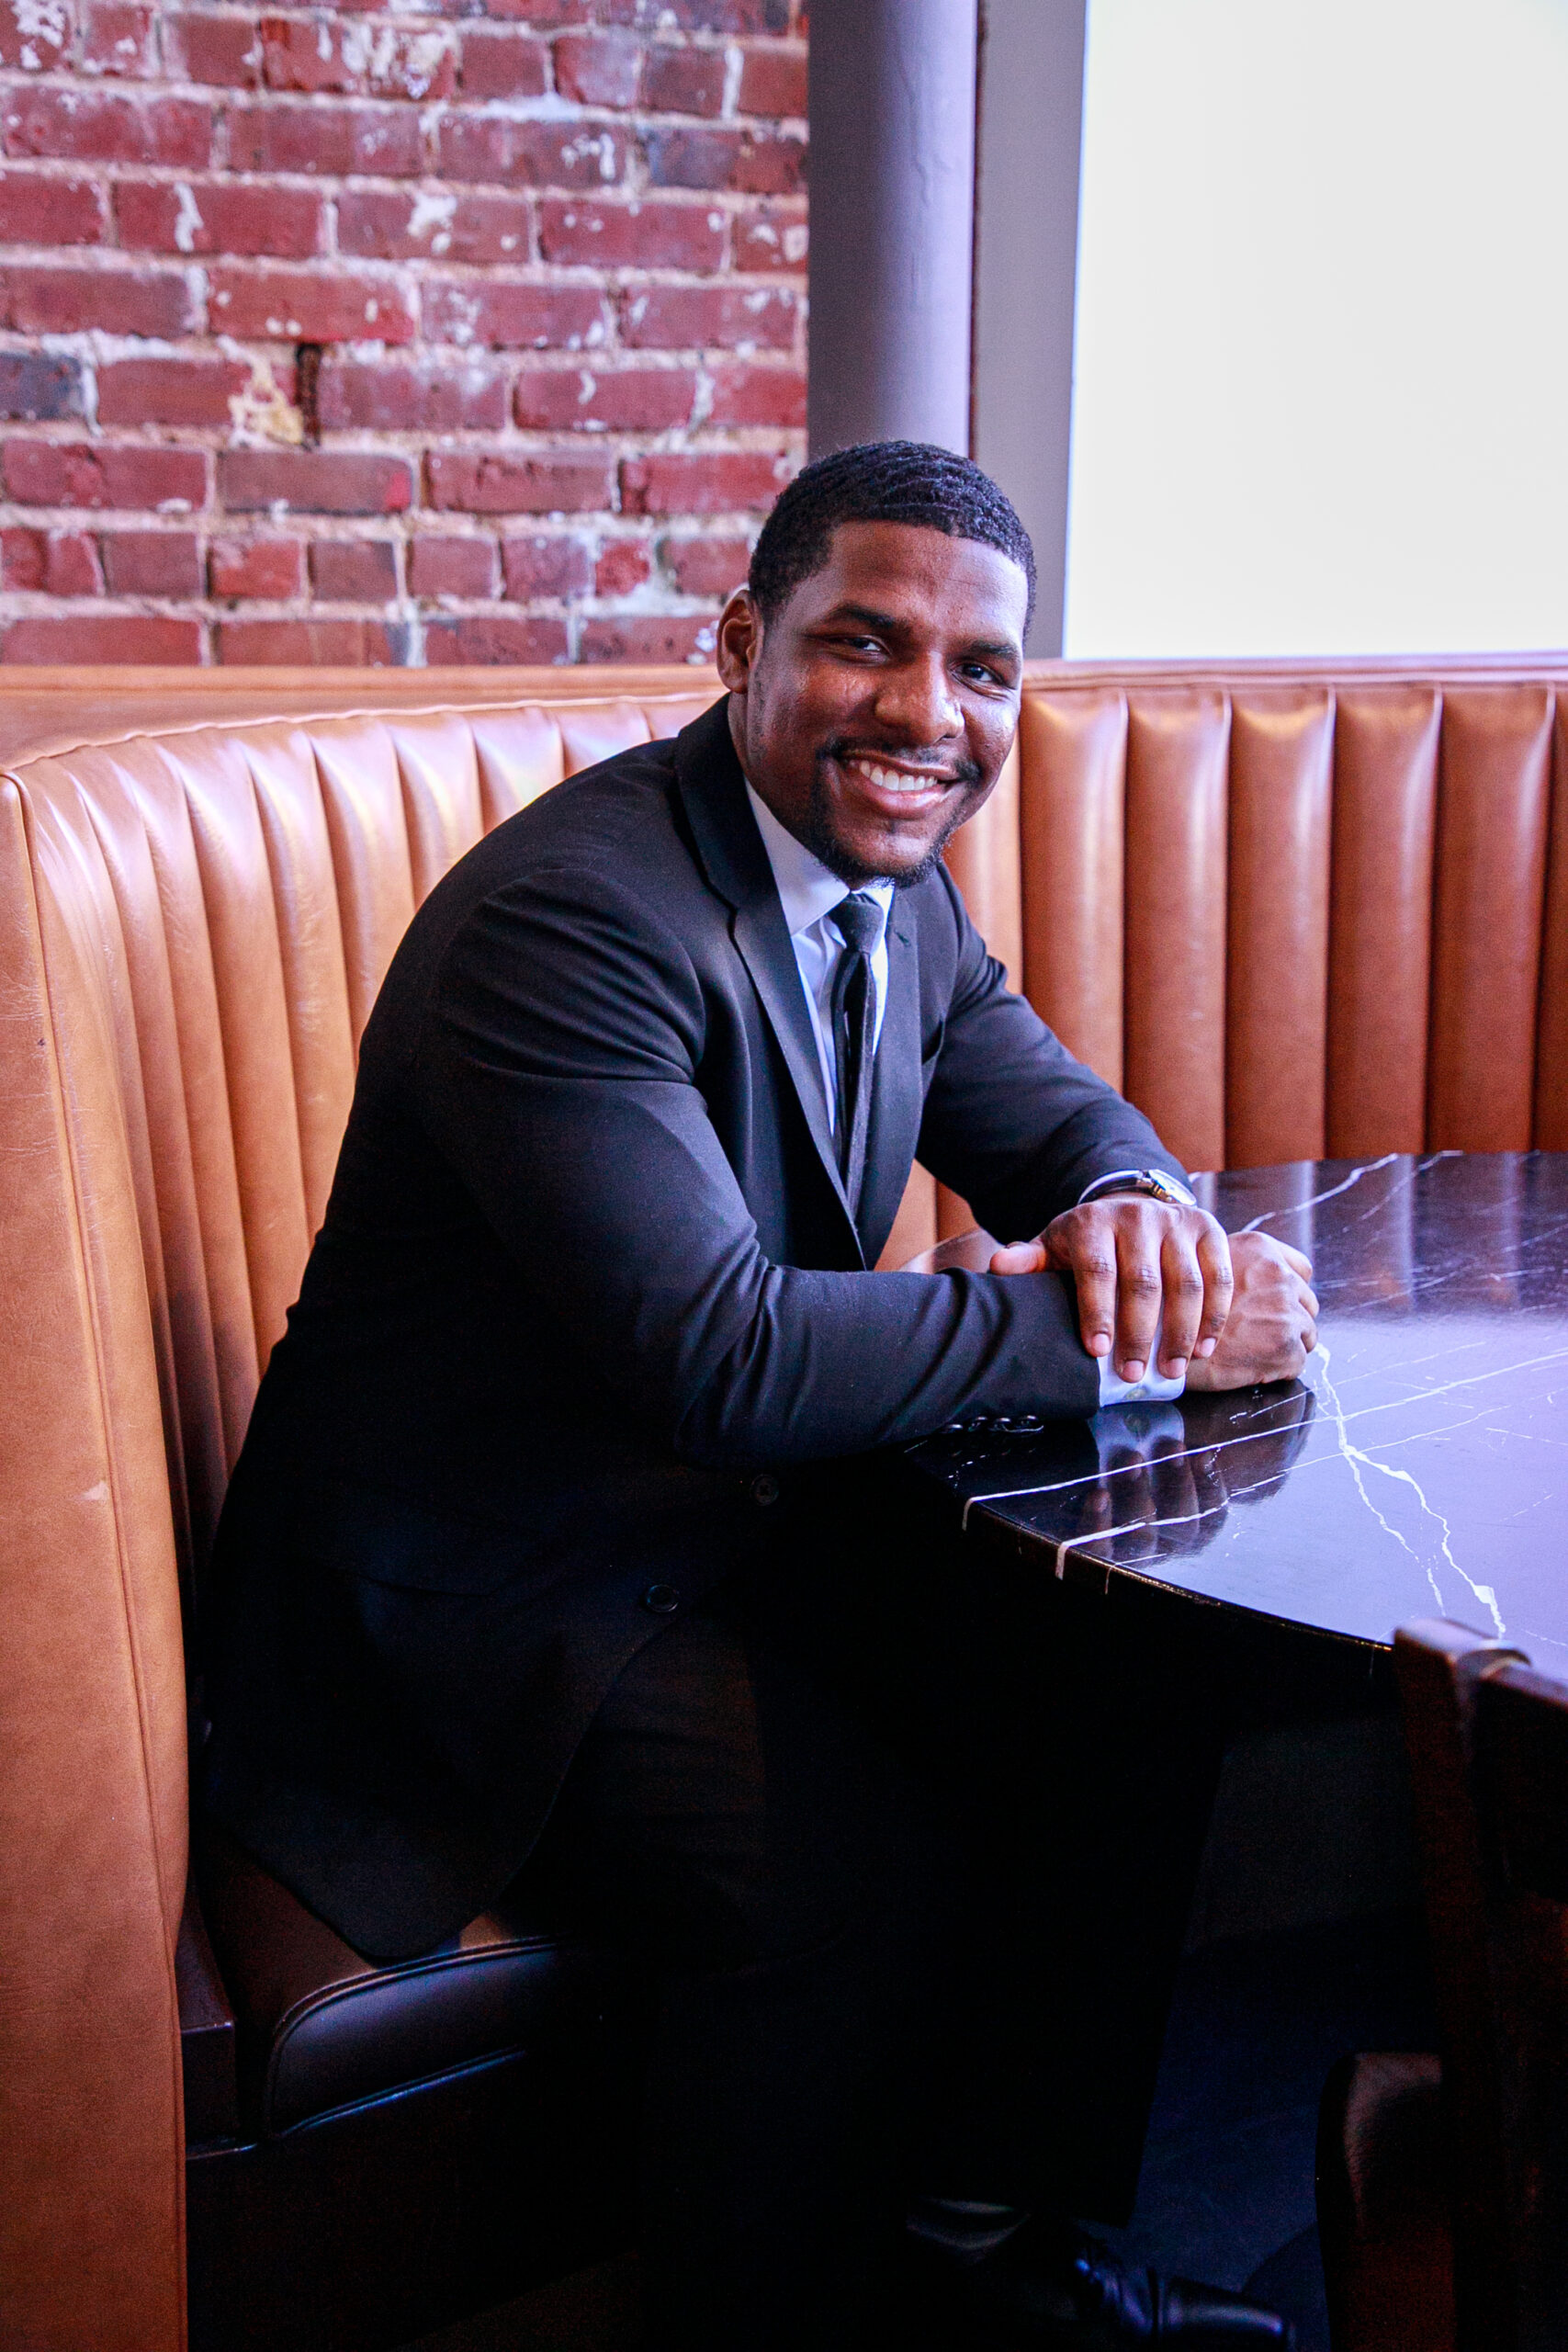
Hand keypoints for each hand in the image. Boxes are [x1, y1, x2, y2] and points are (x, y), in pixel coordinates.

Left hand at [989, 1197, 1235, 1380]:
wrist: (1130, 1208)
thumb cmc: (1087, 1243)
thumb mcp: (1053, 1248)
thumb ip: (1029, 1262)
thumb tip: (998, 1268)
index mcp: (1093, 1222)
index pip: (1097, 1270)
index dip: (1097, 1312)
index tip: (1096, 1351)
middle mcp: (1138, 1217)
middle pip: (1144, 1281)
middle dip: (1139, 1333)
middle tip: (1134, 1374)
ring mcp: (1177, 1222)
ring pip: (1186, 1282)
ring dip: (1181, 1331)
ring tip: (1172, 1369)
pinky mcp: (1209, 1230)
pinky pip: (1219, 1277)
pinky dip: (1214, 1316)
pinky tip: (1203, 1347)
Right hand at [1182, 1232, 1316, 1390]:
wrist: (1158, 1343)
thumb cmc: (1170, 1307)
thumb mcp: (1199, 1264)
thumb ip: (1231, 1265)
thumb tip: (1252, 1283)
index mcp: (1259, 1249)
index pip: (1301, 1269)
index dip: (1289, 1290)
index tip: (1274, 1305)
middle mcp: (1277, 1274)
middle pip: (1308, 1303)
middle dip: (1289, 1320)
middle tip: (1259, 1335)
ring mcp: (1285, 1309)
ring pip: (1307, 1334)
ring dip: (1285, 1346)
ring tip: (1252, 1353)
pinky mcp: (1286, 1345)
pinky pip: (1298, 1363)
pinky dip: (1279, 1370)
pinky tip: (1251, 1368)